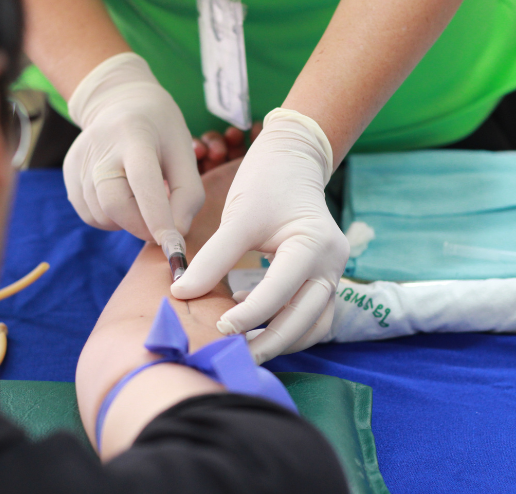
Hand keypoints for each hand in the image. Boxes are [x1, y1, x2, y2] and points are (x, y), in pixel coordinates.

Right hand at [64, 53, 203, 243]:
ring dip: (128, 222)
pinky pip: (90, 215)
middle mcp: (101, 147)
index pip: (143, 181)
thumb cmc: (161, 131)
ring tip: (141, 199)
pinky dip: (111, 219)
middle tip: (162, 228)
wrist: (120, 102)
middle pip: (114, 204)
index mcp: (135, 135)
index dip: (158, 216)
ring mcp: (80, 160)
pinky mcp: (70, 173)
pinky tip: (123, 197)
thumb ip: (188, 194)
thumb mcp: (185, 152)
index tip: (173, 245)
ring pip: (102, 215)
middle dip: (142, 227)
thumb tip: (177, 233)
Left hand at [172, 109, 349, 363]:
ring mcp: (333, 274)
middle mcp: (333, 265)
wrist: (294, 160)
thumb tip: (181, 293)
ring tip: (244, 350)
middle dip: (269, 342)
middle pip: (305, 320)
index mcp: (315, 245)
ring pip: (314, 326)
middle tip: (232, 355)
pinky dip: (288, 329)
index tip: (218, 327)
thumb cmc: (266, 183)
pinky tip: (256, 326)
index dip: (249, 315)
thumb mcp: (239, 217)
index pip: (281, 291)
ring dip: (282, 341)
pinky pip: (312, 317)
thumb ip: (213, 258)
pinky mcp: (325, 280)